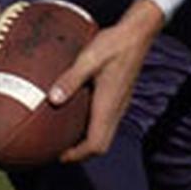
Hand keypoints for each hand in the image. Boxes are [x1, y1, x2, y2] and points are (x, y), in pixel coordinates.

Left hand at [48, 0, 164, 161]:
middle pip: (101, 145)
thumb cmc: (114, 44)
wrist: (137, 34)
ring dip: (87, 140)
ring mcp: (120, 104)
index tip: (58, 155)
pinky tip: (79, 114)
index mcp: (108, 105)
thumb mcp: (89, 59)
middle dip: (80, 153)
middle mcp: (116, 109)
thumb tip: (53, 99)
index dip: (77, 155)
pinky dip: (92, 127)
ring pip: (105, 134)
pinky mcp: (120, 97)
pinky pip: (107, 122)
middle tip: (59, 149)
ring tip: (66, 135)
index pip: (96, 144)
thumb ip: (71, 79)